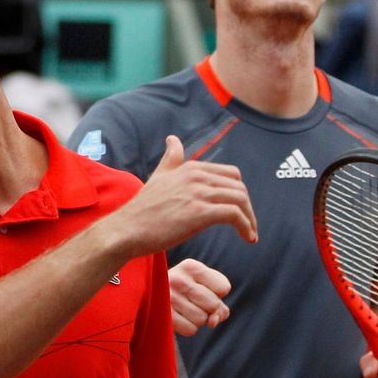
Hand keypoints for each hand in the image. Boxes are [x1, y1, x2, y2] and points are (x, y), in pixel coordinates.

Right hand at [111, 136, 257, 258]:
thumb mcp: (159, 176)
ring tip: (250, 234)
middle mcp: (197, 176)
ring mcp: (198, 193)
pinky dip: (246, 226)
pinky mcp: (200, 212)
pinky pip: (234, 215)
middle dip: (247, 207)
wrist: (127, 230)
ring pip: (240, 199)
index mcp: (190, 167)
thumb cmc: (142, 210)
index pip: (229, 174)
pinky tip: (247, 238)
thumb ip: (171, 159)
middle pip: (239, 186)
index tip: (239, 210)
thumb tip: (173, 139)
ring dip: (250, 218)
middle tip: (247, 225)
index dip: (237, 192)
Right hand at [169, 259, 230, 335]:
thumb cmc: (182, 292)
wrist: (149, 297)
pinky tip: (177, 318)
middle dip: (208, 309)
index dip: (216, 294)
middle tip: (191, 302)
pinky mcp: (163, 316)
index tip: (200, 290)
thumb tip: (213, 322)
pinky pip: (191, 330)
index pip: (224, 288)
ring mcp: (168, 298)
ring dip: (197, 320)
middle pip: (214, 304)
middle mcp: (178, 279)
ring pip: (202, 319)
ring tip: (182, 309)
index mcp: (190, 266)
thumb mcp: (201, 286)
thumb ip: (218, 303)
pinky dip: (188, 328)